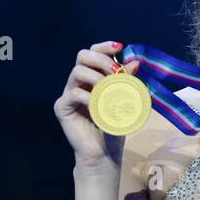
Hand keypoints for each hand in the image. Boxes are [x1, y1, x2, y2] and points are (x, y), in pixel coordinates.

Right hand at [53, 41, 140, 168]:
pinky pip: (73, 93)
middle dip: (101, 59)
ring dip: (97, 77)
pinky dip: (89, 97)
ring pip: (77, 72)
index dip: (104, 47)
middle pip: (81, 56)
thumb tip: (136, 62)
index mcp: (94, 78)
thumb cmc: (115, 126)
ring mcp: (69, 94)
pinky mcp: (62, 107)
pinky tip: (99, 106)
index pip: (93, 54)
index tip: (120, 47)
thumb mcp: (126, 101)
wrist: (104, 152)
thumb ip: (128, 82)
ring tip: (110, 90)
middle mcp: (79, 83)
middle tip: (116, 71)